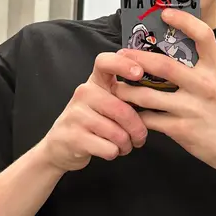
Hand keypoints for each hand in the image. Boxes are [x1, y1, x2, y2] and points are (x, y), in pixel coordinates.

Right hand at [42, 53, 147, 172]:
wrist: (60, 147)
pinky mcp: (73, 137)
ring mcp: (76, 115)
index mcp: (95, 82)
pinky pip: (109, 148)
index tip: (139, 73)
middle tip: (139, 138)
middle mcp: (84, 93)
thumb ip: (124, 96)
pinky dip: (115, 153)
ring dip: (126, 145)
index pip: (105, 62)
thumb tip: (155, 96)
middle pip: (122, 110)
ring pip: (118, 133)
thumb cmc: (92, 123)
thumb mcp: (105, 103)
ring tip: (122, 145)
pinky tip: (109, 150)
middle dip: (138, 129)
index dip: (124, 64)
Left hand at [113, 9, 215, 174]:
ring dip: (127, 91)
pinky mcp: (181, 129)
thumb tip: (173, 48)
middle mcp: (205, 86)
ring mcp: (192, 108)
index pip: (203, 35)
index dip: (183, 21)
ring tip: (117, 88)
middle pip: (164, 65)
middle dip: (136, 59)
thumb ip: (201, 67)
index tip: (165, 14)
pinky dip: (136, 115)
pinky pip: (150, 119)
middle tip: (121, 56)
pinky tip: (130, 112)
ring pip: (148, 96)